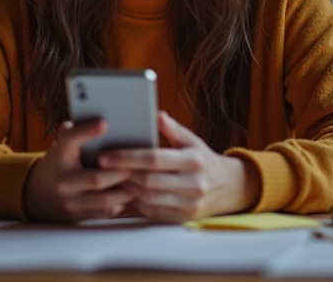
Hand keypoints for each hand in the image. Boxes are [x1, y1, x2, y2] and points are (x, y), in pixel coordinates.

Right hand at [22, 119, 134, 222]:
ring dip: (126, 191)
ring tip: (142, 181)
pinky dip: (122, 204)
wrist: (38, 194)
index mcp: (60, 155)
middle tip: (138, 165)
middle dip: (120, 173)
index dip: (87, 131)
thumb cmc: (61, 162)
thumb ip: (77, 132)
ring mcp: (70, 200)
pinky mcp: (79, 215)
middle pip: (96, 178)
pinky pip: (105, 213)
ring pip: (105, 200)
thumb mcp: (63, 145)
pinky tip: (133, 195)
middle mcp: (63, 179)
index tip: (104, 123)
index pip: (71, 140)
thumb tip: (102, 118)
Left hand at [100, 111, 259, 221]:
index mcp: (193, 160)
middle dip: (123, 174)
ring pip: (148, 198)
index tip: (105, 156)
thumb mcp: (192, 141)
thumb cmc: (203, 159)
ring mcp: (189, 203)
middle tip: (103, 168)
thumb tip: (156, 114)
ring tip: (112, 178)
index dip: (126, 157)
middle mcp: (193, 184)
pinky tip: (126, 192)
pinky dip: (136, 203)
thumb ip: (173, 129)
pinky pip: (153, 212)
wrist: (228, 187)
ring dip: (127, 189)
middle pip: (148, 181)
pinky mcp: (183, 217)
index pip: (154, 159)